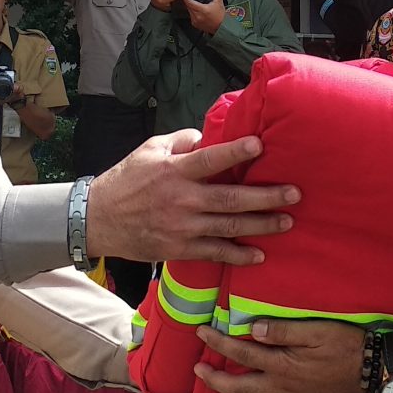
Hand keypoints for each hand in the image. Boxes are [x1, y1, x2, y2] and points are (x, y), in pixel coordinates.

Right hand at [87, 130, 300, 265]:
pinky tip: (259, 254)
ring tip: (286, 222)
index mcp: (174, 171)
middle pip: (230, 199)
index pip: (209, 159)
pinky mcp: (180, 249)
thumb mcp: (150, 150)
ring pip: (228, 227)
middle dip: (265, 197)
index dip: (234, 152)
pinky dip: (238, 255)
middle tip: (294, 194)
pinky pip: (214, 253)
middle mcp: (182, 200)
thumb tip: (209, 137)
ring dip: (261, 226)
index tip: (260, 145)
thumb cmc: (126, 180)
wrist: (98, 220)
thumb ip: (182, 141)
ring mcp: (182, 227)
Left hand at [180, 0, 224, 33]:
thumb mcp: (219, 1)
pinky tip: (197, 9)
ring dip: (189, 5)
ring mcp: (195, 21)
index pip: (188, 1)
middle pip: (187, 5)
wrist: (221, 27)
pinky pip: (190, 15)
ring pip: (188, 10)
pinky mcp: (194, 24)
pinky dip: (192, 11)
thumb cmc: (220, 17)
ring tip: (194, 2)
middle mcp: (197, 16)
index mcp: (202, 10)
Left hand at [194, 318, 365, 392]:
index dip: (219, 343)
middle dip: (216, 380)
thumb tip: (251, 330)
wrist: (371, 368)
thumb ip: (281, 331)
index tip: (202, 333)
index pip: (242, 354)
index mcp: (281, 365)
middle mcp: (282, 386)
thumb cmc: (343, 344)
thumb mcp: (314, 330)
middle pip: (241, 386)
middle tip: (198, 371)